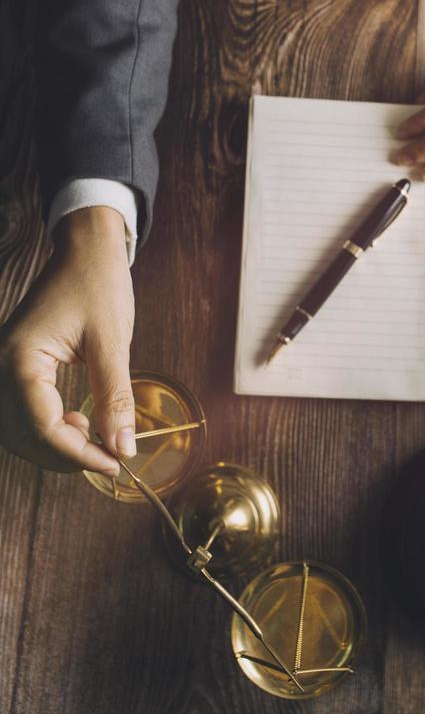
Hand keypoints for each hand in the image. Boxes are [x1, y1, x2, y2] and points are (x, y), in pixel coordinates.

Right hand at [0, 207, 135, 474]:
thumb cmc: (98, 284)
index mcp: (20, 358)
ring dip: (54, 445)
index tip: (115, 463)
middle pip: (23, 436)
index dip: (78, 454)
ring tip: (94, 436)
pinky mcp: (15, 366)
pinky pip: (22, 411)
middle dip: (64, 455)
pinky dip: (48, 427)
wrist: (86, 249)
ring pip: (18, 430)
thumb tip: (123, 448)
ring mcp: (3, 365)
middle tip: (108, 457)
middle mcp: (1, 365)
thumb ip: (114, 398)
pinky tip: (79, 421)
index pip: (41, 427)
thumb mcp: (112, 342)